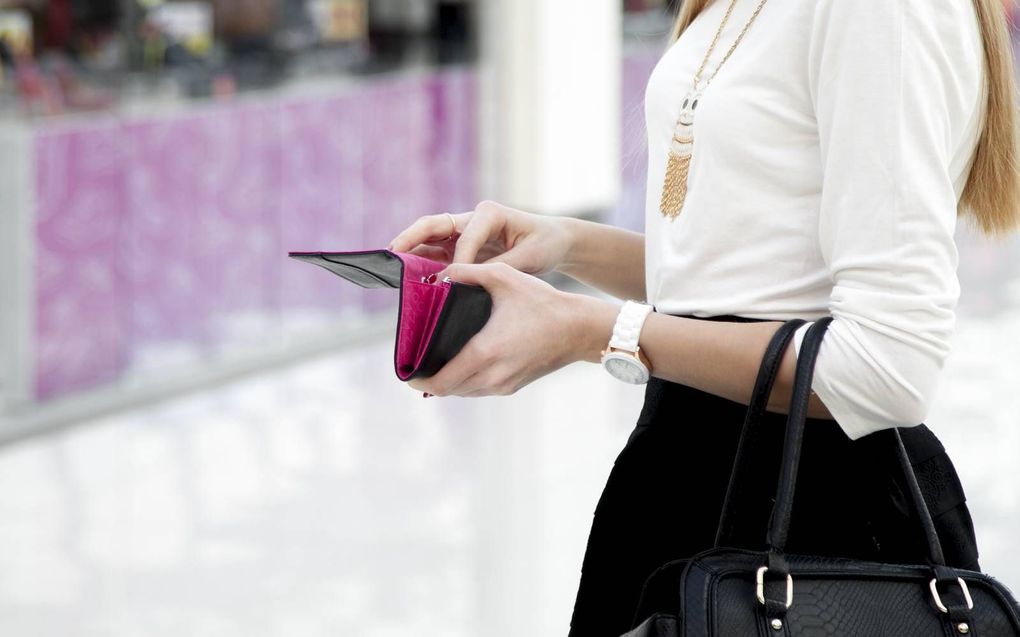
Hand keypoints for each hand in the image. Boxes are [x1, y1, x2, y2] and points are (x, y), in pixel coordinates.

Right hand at [388, 200, 572, 274]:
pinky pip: (436, 254)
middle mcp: (472, 219)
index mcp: (489, 213)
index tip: (448, 281)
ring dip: (410, 252)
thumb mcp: (529, 258)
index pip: (464, 236)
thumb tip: (471, 280)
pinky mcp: (461, 247)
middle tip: (390, 253)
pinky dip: (422, 264)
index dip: (456, 258)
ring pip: (429, 239)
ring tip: (391, 268)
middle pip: (433, 225)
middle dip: (410, 238)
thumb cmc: (544, 244)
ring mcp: (464, 233)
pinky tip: (410, 279)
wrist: (554, 242)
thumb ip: (500, 267)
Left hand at [407, 261, 587, 396]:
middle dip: (430, 381)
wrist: (579, 329)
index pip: (441, 380)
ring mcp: (504, 384)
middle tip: (418, 365)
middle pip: (448, 390)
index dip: (418, 380)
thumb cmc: (542, 302)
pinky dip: (468, 381)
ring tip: (438, 363)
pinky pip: (481, 390)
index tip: (407, 372)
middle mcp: (492, 375)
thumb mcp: (504, 278)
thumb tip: (439, 274)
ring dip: (450, 382)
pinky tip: (465, 363)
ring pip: (464, 392)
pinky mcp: (514, 387)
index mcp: (484, 352)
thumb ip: (468, 272)